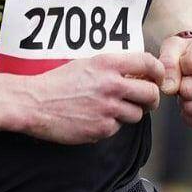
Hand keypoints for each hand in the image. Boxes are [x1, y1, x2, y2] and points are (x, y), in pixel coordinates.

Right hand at [17, 51, 163, 144]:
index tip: (157, 79)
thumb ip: (112, 68)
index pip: (148, 63)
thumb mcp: (86, 64)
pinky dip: (110, 125)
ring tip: (113, 110)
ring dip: (130, 113)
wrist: (33, 104)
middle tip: (147, 102)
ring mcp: (108, 109)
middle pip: (150, 94)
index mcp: (108, 64)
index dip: (158, 72)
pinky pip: (117, 128)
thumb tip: (136, 74)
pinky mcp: (101, 128)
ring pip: (137, 114)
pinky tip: (93, 119)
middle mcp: (112, 85)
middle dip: (152, 99)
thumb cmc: (57, 83)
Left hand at [158, 35, 191, 129]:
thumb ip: (168, 63)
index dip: (177, 67)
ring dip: (182, 102)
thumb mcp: (173, 48)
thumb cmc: (184, 54)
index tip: (181, 63)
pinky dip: (189, 117)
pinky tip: (191, 104)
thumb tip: (169, 88)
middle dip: (178, 88)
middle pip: (189, 90)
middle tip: (182, 81)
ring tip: (187, 91)